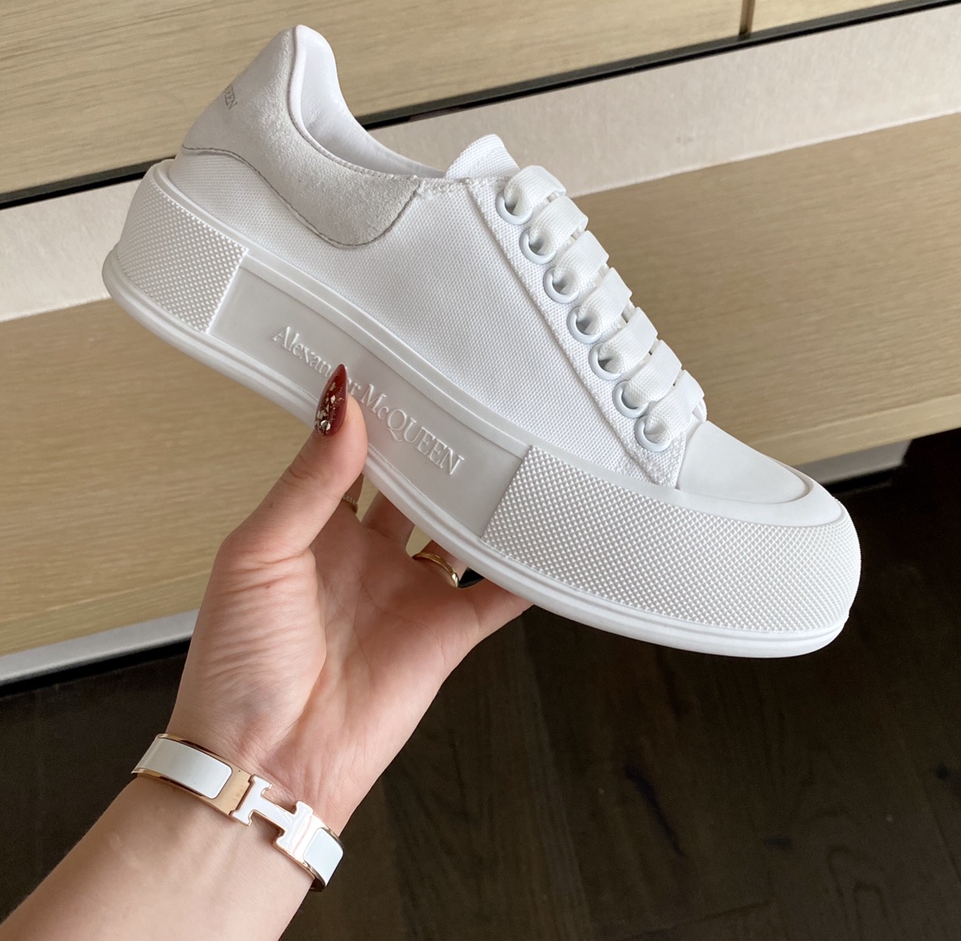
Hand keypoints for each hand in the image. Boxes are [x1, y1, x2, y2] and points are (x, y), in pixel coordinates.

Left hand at [166, 365, 528, 831]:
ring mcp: (408, 593)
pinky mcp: (445, 633)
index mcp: (312, 532)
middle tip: (467, 404)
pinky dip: (525, 570)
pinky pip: (497, 594)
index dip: (375, 420)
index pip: (351, 457)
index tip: (401, 375)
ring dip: (482, 500)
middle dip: (437, 453)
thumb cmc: (237, 669)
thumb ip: (307, 481)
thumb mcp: (258, 554)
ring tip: (511, 452)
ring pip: (459, 531)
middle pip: (414, 489)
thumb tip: (340, 409)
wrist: (266, 764)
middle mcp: (366, 557)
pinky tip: (546, 536)